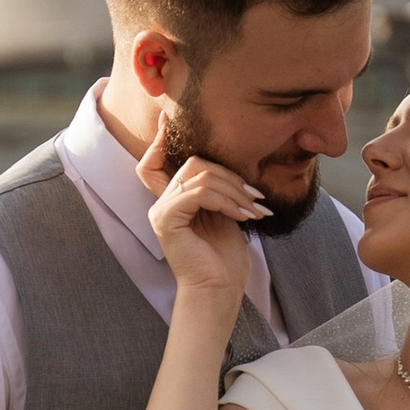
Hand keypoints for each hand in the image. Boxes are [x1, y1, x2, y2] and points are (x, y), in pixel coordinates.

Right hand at [141, 119, 264, 305]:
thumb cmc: (224, 257)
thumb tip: (231, 165)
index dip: (160, 140)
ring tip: (254, 209)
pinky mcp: (166, 220)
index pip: (154, 162)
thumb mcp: (224, 214)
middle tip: (255, 197)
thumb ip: (217, 189)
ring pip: (198, 175)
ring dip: (234, 190)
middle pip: (192, 163)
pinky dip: (225, 200)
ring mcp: (161, 211)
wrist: (219, 290)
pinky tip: (242, 216)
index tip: (169, 120)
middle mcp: (161, 204)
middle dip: (229, 175)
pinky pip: (198, 193)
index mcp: (172, 200)